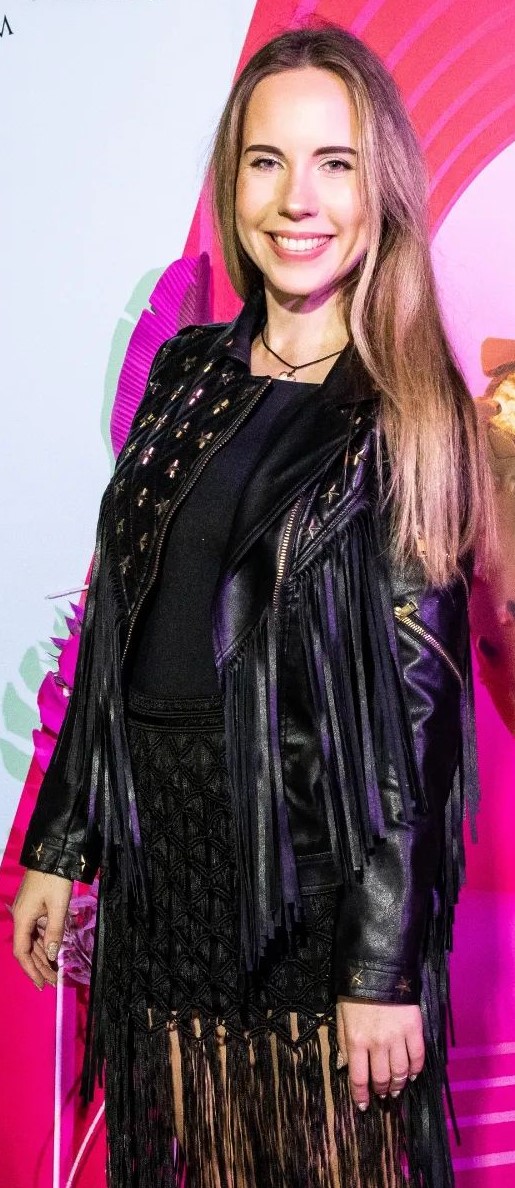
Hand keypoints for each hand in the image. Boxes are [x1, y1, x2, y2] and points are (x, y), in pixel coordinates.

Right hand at [12, 869, 72, 990]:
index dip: (31, 970)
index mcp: (23, 919)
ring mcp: (27, 912)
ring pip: (32, 940)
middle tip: (53, 983)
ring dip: (42, 956)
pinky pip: (37, 930)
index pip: (22, 952)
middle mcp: (21, 917)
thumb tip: (51, 956)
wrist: (53, 854)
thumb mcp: (58, 906)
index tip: (42, 984)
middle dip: (39, 967)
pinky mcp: (33, 906)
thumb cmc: (55, 880)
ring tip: (54, 972)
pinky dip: (44, 942)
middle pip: (27, 949)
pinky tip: (53, 951)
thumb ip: (54, 932)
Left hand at [336, 996, 424, 1109]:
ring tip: (396, 1089)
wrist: (380, 968)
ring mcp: (397, 1037)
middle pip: (381, 1078)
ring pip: (400, 1072)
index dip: (361, 1096)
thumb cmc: (356, 992)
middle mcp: (377, 1043)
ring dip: (398, 1085)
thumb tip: (343, 1066)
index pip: (359, 1078)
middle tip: (382, 1094)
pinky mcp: (414, 1029)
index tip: (363, 1106)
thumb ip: (343, 1042)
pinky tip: (411, 1075)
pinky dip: (415, 1070)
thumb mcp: (342, 1015)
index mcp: (356, 1040)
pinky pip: (417, 1057)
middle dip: (381, 1091)